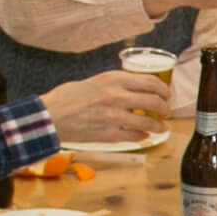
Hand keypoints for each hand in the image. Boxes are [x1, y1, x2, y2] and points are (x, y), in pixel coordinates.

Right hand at [41, 70, 168, 143]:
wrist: (49, 117)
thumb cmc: (67, 98)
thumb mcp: (94, 82)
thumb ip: (115, 85)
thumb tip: (135, 89)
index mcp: (113, 79)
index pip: (151, 82)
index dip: (164, 89)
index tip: (166, 94)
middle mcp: (116, 96)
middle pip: (154, 101)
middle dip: (165, 108)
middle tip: (166, 111)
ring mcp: (114, 116)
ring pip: (148, 121)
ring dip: (159, 125)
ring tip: (162, 127)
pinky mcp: (109, 134)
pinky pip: (135, 136)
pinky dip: (143, 136)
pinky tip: (144, 136)